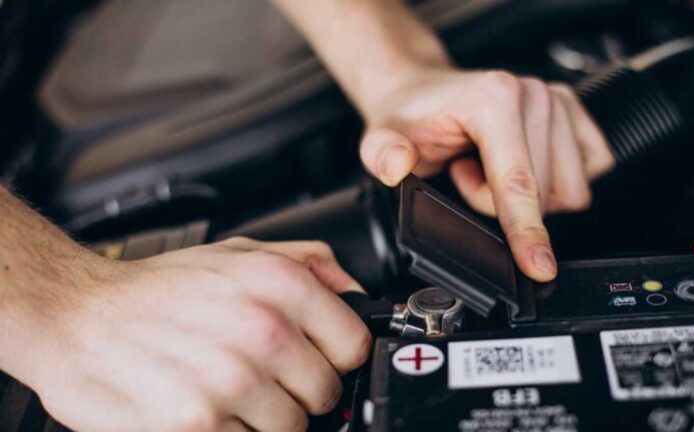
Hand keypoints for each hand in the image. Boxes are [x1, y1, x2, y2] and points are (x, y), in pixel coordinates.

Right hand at [28, 238, 370, 431]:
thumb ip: (311, 265)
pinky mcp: (197, 426)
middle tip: (261, 375)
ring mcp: (230, 383)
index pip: (354, 346)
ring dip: (264, 417)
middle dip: (299, 390)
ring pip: (290, 429)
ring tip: (227, 389)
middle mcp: (261, 331)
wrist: (76, 315)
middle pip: (325, 394)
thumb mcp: (240, 252)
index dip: (337, 357)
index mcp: (279, 285)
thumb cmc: (158, 289)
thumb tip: (356, 296)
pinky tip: (206, 407)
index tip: (318, 358)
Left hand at [359, 69, 614, 281]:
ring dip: (527, 195)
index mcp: (494, 98)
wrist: (421, 90)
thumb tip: (397, 164)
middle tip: (464, 175)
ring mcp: (557, 99)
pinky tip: (518, 164)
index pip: (518, 183)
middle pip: (544, 194)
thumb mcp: (381, 138)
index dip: (527, 231)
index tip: (539, 267)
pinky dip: (553, 182)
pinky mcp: (573, 111)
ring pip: (569, 189)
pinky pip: (588, 170)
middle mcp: (533, 94)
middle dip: (501, 203)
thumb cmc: (409, 117)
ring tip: (486, 168)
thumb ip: (383, 154)